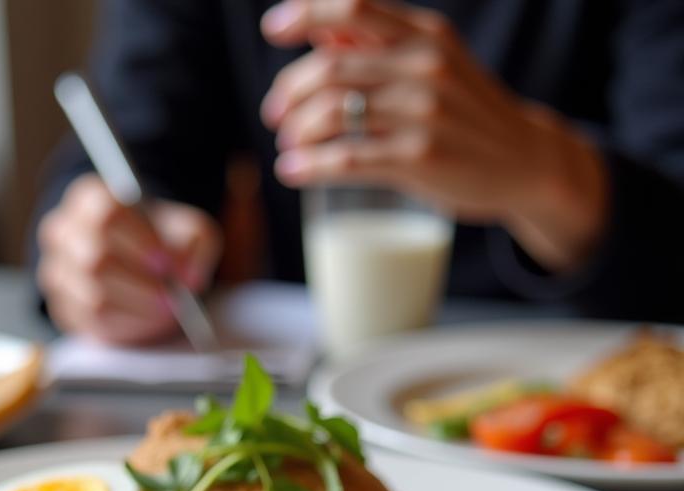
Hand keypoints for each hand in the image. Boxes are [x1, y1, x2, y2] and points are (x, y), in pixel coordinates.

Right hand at [36, 174, 221, 344]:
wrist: (138, 268)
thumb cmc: (160, 242)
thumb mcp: (187, 230)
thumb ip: (195, 243)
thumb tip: (187, 275)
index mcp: (90, 199)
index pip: (106, 214)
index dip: (139, 240)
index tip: (166, 262)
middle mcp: (64, 232)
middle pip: (95, 258)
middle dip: (140, 283)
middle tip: (172, 297)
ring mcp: (58, 272)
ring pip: (94, 295)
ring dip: (138, 307)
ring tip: (166, 308)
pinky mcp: (65, 308)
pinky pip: (94, 321)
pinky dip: (128, 323)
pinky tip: (148, 317)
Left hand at [260, 0, 607, 272]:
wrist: (522, 160)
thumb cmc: (465, 112)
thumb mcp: (432, 64)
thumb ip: (379, 47)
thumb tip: (321, 31)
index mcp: (424, 35)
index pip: (354, 7)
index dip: (305, 12)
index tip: (273, 30)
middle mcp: (423, 66)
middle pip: (330, 69)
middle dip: (289, 92)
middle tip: (274, 114)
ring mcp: (422, 112)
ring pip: (334, 113)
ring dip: (297, 130)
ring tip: (287, 144)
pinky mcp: (418, 157)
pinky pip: (347, 158)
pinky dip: (309, 165)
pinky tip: (291, 170)